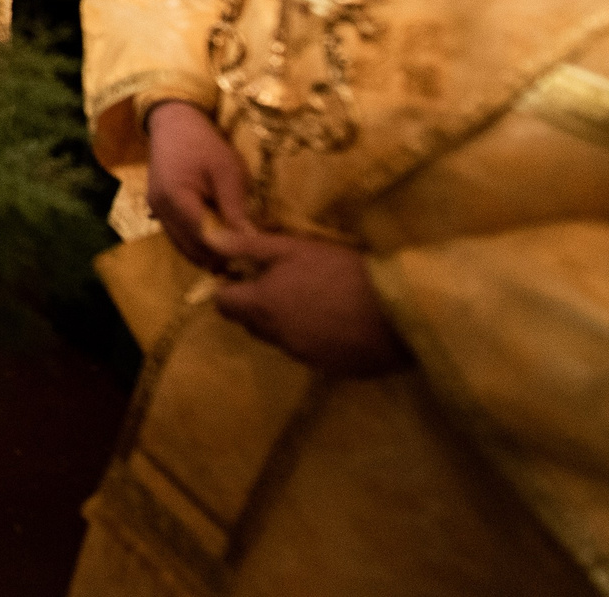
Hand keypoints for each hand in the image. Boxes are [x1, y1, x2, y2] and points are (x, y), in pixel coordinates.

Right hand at [146, 100, 256, 271]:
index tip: (252, 256)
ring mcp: (156, 211)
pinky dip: (196, 244)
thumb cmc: (204, 143)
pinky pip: (177, 237)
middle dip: (218, 257)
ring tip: (234, 256)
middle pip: (191, 248)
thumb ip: (235, 206)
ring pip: (182, 247)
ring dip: (206, 254)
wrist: (174, 124)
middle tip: (247, 261)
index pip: (204, 237)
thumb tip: (250, 240)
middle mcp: (160, 209)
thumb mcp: (227, 169)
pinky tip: (217, 244)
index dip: (228, 250)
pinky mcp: (158, 210)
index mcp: (176, 197)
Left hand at [213, 230, 410, 374]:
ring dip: (285, 322)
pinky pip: (309, 352)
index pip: (224, 305)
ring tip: (313, 300)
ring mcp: (304, 356)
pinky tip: (335, 321)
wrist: (400, 309)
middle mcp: (277, 337)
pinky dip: (313, 338)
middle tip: (283, 283)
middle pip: (250, 323)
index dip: (230, 289)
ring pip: (279, 339)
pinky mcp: (332, 369)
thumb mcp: (292, 249)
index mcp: (262, 307)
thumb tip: (208, 239)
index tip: (247, 275)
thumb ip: (247, 247)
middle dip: (256, 305)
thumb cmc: (343, 271)